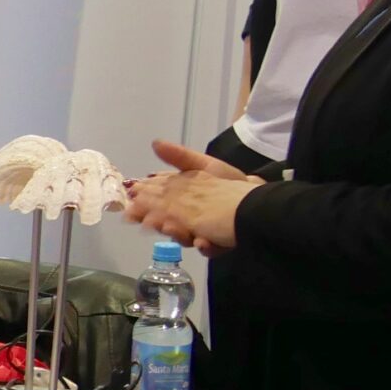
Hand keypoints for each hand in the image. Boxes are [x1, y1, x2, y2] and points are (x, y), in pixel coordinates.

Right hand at [125, 141, 259, 252]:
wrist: (259, 201)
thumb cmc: (230, 182)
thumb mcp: (205, 165)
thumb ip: (179, 156)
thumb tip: (154, 143)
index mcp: (183, 196)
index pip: (158, 197)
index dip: (143, 197)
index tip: (131, 196)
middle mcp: (188, 216)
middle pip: (165, 218)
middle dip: (152, 217)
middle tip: (138, 215)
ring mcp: (201, 230)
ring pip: (181, 234)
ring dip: (174, 232)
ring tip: (169, 227)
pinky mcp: (217, 242)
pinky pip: (206, 246)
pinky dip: (203, 243)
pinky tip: (202, 239)